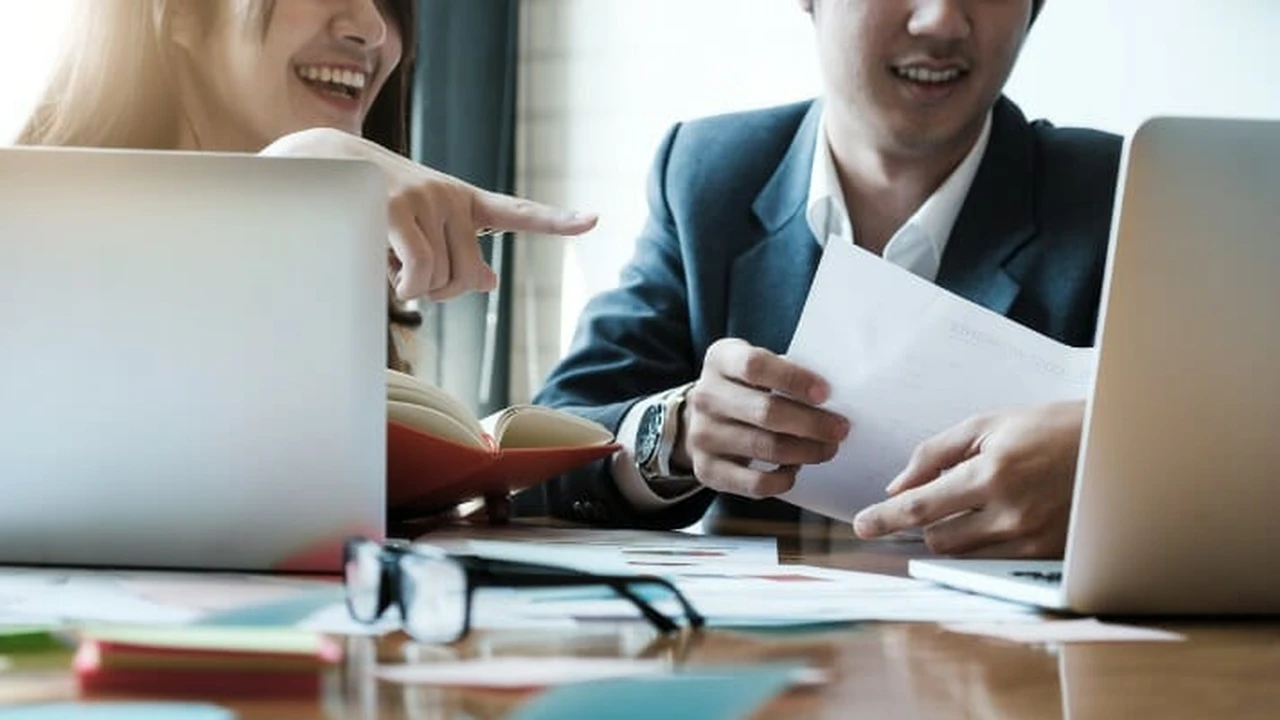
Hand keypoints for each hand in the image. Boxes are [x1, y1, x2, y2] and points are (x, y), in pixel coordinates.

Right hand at [260, 128, 597, 300]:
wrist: (315, 165)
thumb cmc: (366, 207)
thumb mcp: (418, 229)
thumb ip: (454, 254)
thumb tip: (488, 282)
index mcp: (461, 201)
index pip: (515, 212)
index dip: (556, 220)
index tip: (593, 219)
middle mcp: (451, 196)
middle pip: (468, 277)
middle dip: (440, 291)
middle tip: (409, 279)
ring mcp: (426, 199)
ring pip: (443, 280)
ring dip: (414, 288)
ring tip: (386, 259)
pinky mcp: (396, 209)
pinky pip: (420, 272)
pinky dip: (407, 288)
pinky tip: (386, 272)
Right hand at [673, 339, 849, 498]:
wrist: (699, 419)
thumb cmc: (744, 389)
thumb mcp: (755, 367)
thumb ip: (785, 372)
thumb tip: (831, 397)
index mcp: (720, 360)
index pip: (756, 366)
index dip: (794, 379)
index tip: (826, 393)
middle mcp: (705, 396)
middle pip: (766, 412)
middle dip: (812, 423)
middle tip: (840, 429)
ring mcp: (702, 435)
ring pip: (765, 448)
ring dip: (806, 451)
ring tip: (828, 448)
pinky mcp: (706, 469)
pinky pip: (754, 483)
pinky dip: (783, 479)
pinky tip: (795, 469)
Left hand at [852, 401, 1084, 557]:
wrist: (1118, 446)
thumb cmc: (1050, 427)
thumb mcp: (988, 424)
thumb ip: (935, 454)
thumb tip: (897, 487)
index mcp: (993, 474)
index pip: (922, 506)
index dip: (886, 518)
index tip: (861, 526)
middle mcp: (1011, 514)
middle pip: (937, 539)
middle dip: (927, 522)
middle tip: (944, 495)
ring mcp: (1031, 541)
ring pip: (963, 554)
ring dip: (955, 532)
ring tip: (980, 500)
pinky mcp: (1047, 557)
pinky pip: (992, 561)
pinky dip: (982, 542)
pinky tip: (1001, 514)